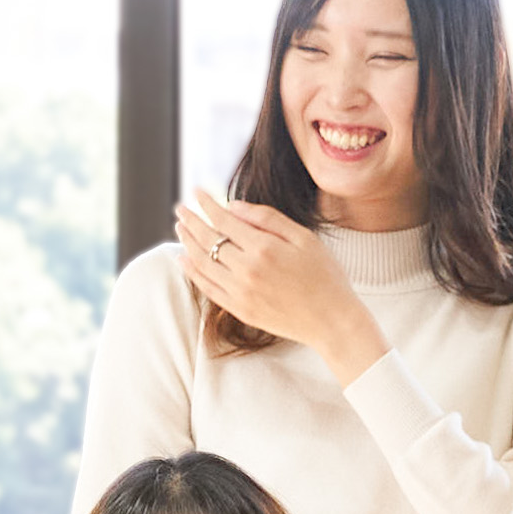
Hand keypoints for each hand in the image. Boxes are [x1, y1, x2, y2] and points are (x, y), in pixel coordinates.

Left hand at [177, 192, 390, 385]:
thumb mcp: (304, 238)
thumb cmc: (325, 276)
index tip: (196, 192)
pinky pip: (207, 289)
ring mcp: (240, 293)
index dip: (206, 204)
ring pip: (202, 263)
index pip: (223, 220)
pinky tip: (185, 260)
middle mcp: (246, 270)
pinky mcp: (240, 310)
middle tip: (180, 208)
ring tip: (180, 228)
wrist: (332, 321)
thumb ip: (268, 219)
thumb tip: (233, 206)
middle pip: (207, 240)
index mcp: (264, 248)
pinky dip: (193, 272)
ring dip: (187, 243)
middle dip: (191, 221)